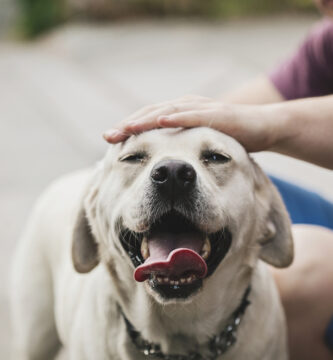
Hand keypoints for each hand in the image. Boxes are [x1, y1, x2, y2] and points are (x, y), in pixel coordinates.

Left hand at [103, 95, 277, 151]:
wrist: (262, 128)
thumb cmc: (229, 137)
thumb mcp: (199, 143)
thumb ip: (181, 147)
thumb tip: (161, 162)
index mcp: (179, 114)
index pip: (148, 120)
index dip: (129, 129)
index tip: (109, 142)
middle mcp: (186, 107)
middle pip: (151, 114)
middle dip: (129, 125)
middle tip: (108, 136)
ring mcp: (201, 108)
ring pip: (168, 112)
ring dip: (146, 119)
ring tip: (126, 128)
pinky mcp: (218, 114)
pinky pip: (194, 115)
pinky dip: (177, 117)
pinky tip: (161, 120)